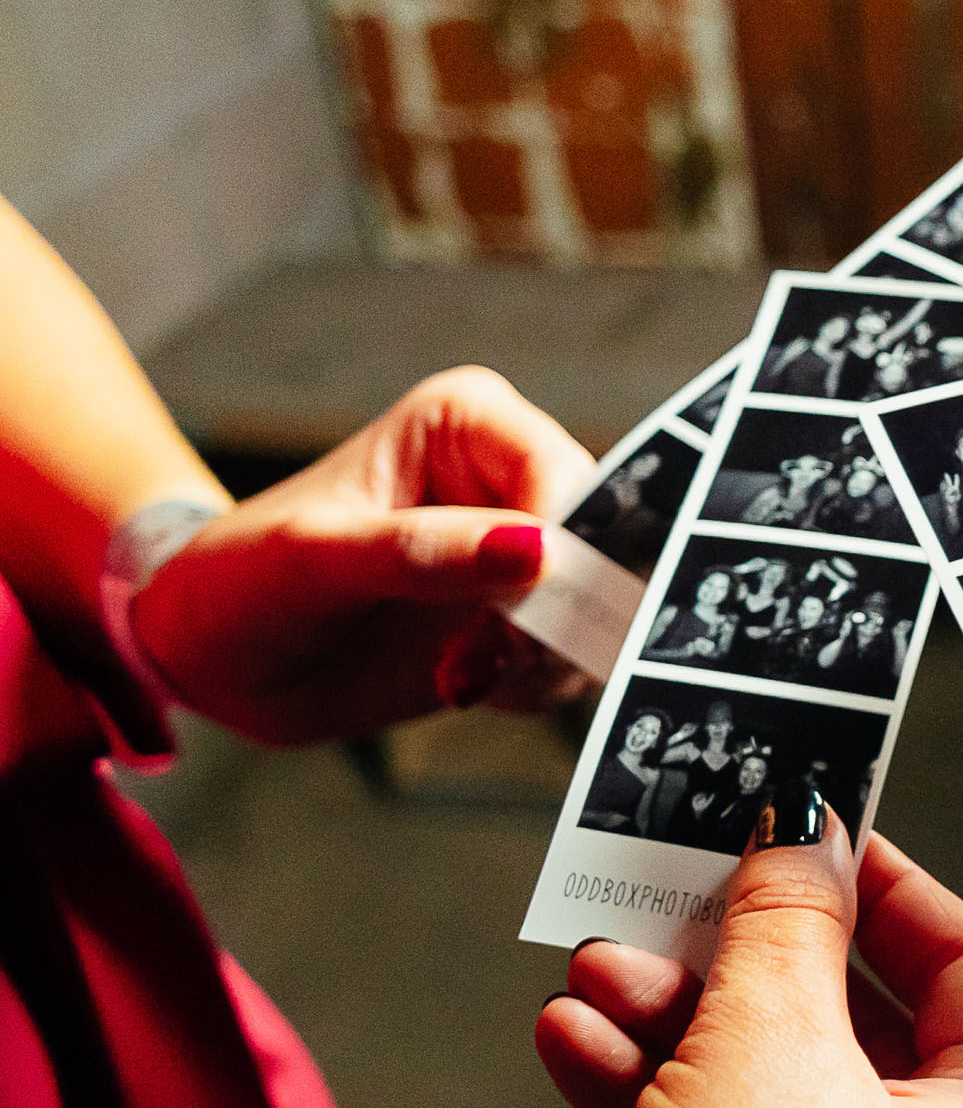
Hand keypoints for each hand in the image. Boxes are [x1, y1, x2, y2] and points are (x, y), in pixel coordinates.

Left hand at [135, 369, 591, 741]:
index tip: (508, 618)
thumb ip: (423, 552)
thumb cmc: (239, 582)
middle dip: (554, 614)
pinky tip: (465, 684)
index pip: (565, 475)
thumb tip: (539, 553)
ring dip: (545, 658)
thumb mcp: (313, 559)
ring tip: (459, 676)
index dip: (558, 549)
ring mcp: (524, 554)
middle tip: (481, 661)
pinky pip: (577, 657)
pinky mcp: (525, 620)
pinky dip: (534, 684)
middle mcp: (510, 478)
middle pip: (601, 544)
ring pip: (599, 608)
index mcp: (468, 422)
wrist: (216, 659)